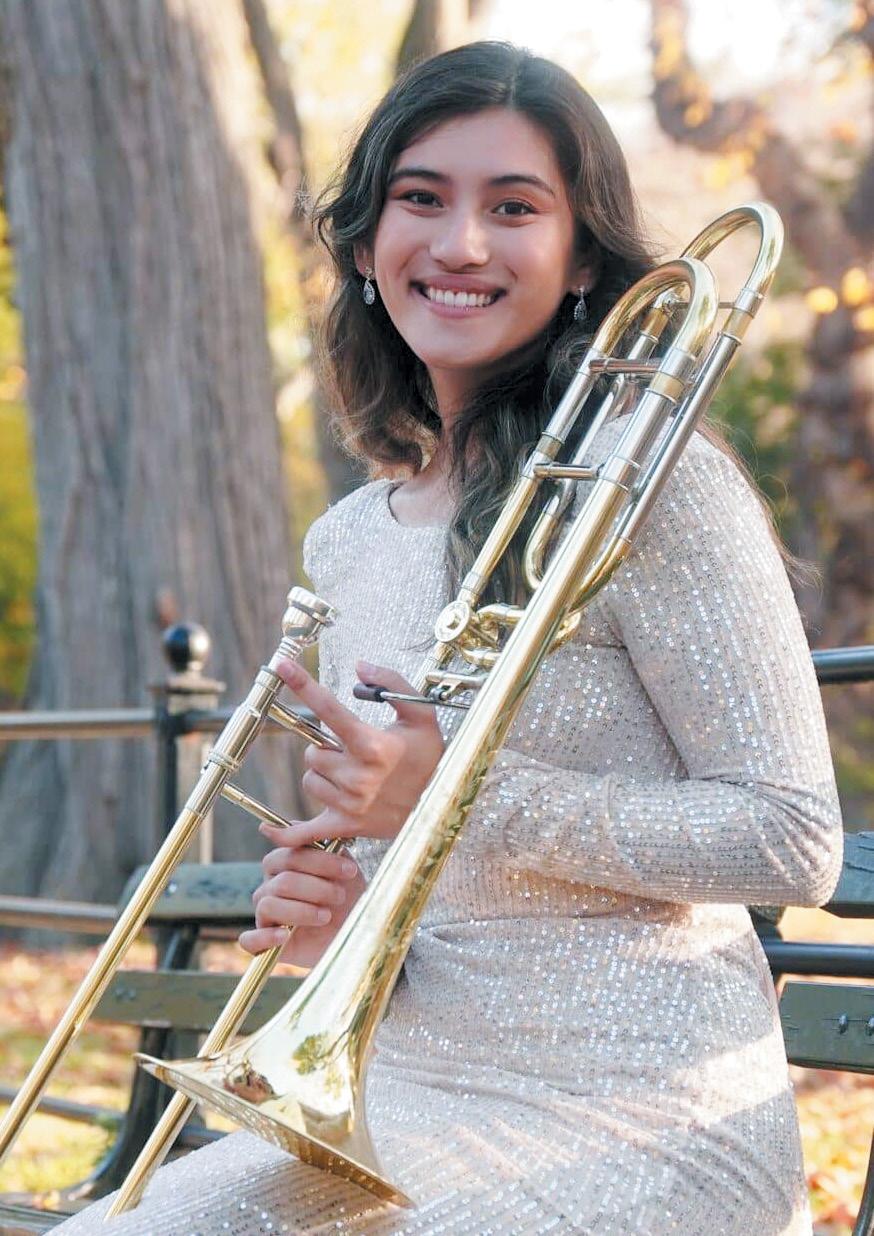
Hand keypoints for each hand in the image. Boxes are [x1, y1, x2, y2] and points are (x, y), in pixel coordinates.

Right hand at [240, 841, 365, 967]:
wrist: (355, 933)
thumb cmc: (347, 898)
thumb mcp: (339, 867)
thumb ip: (316, 842)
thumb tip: (272, 824)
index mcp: (282, 866)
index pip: (288, 856)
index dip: (320, 861)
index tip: (350, 869)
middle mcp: (269, 888)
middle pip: (282, 881)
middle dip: (316, 887)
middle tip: (340, 896)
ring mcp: (265, 915)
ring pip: (269, 904)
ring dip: (303, 910)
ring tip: (326, 916)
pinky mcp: (264, 943)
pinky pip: (249, 939)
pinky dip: (265, 937)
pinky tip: (285, 936)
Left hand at [265, 657, 444, 848]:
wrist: (443, 806)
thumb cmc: (430, 759)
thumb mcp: (421, 715)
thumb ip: (392, 684)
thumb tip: (360, 666)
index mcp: (372, 744)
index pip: (328, 708)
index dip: (302, 684)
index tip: (281, 664)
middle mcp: (357, 774)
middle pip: (313, 752)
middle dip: (326, 749)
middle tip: (351, 753)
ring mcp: (349, 803)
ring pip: (310, 780)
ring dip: (322, 775)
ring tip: (350, 778)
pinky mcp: (345, 827)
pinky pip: (304, 832)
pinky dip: (285, 832)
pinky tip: (266, 825)